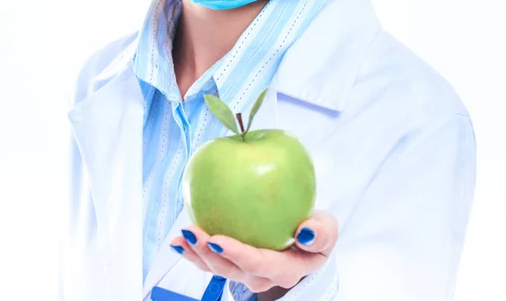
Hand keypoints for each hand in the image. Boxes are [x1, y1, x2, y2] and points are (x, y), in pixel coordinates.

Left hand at [169, 210, 337, 296]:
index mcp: (284, 268)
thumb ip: (322, 232)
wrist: (306, 239)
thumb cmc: (315, 232)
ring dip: (197, 254)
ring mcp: (246, 272)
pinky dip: (194, 252)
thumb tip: (306, 230)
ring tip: (181, 236)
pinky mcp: (234, 262)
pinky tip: (177, 241)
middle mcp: (262, 275)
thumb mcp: (327, 230)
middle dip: (208, 253)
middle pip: (231, 269)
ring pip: (218, 267)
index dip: (237, 254)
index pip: (258, 263)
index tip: (217, 237)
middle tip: (191, 232)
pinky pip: (212, 260)